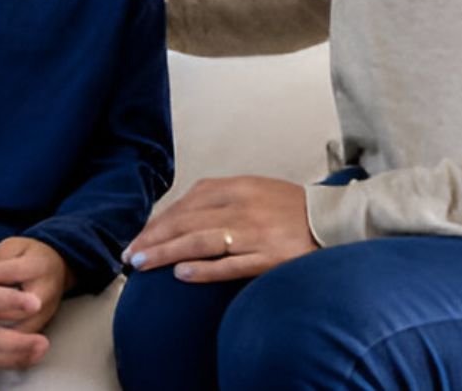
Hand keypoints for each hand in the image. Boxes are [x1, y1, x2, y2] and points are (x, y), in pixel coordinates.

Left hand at [0, 237, 72, 335]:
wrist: (59, 265)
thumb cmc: (31, 255)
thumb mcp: (13, 248)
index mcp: (36, 266)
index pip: (9, 272)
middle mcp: (45, 292)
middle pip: (14, 307)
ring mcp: (46, 312)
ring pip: (18, 328)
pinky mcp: (44, 324)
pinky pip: (22, 338)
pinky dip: (4, 341)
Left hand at [121, 176, 317, 282]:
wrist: (332, 221)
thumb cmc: (287, 208)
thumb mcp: (251, 190)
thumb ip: (217, 199)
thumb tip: (176, 219)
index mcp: (236, 187)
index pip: (186, 204)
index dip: (158, 222)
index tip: (138, 238)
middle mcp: (241, 207)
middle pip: (186, 222)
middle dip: (153, 239)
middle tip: (129, 256)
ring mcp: (254, 233)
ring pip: (200, 242)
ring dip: (166, 253)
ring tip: (143, 264)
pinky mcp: (268, 257)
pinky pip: (230, 264)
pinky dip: (203, 269)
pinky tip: (181, 275)